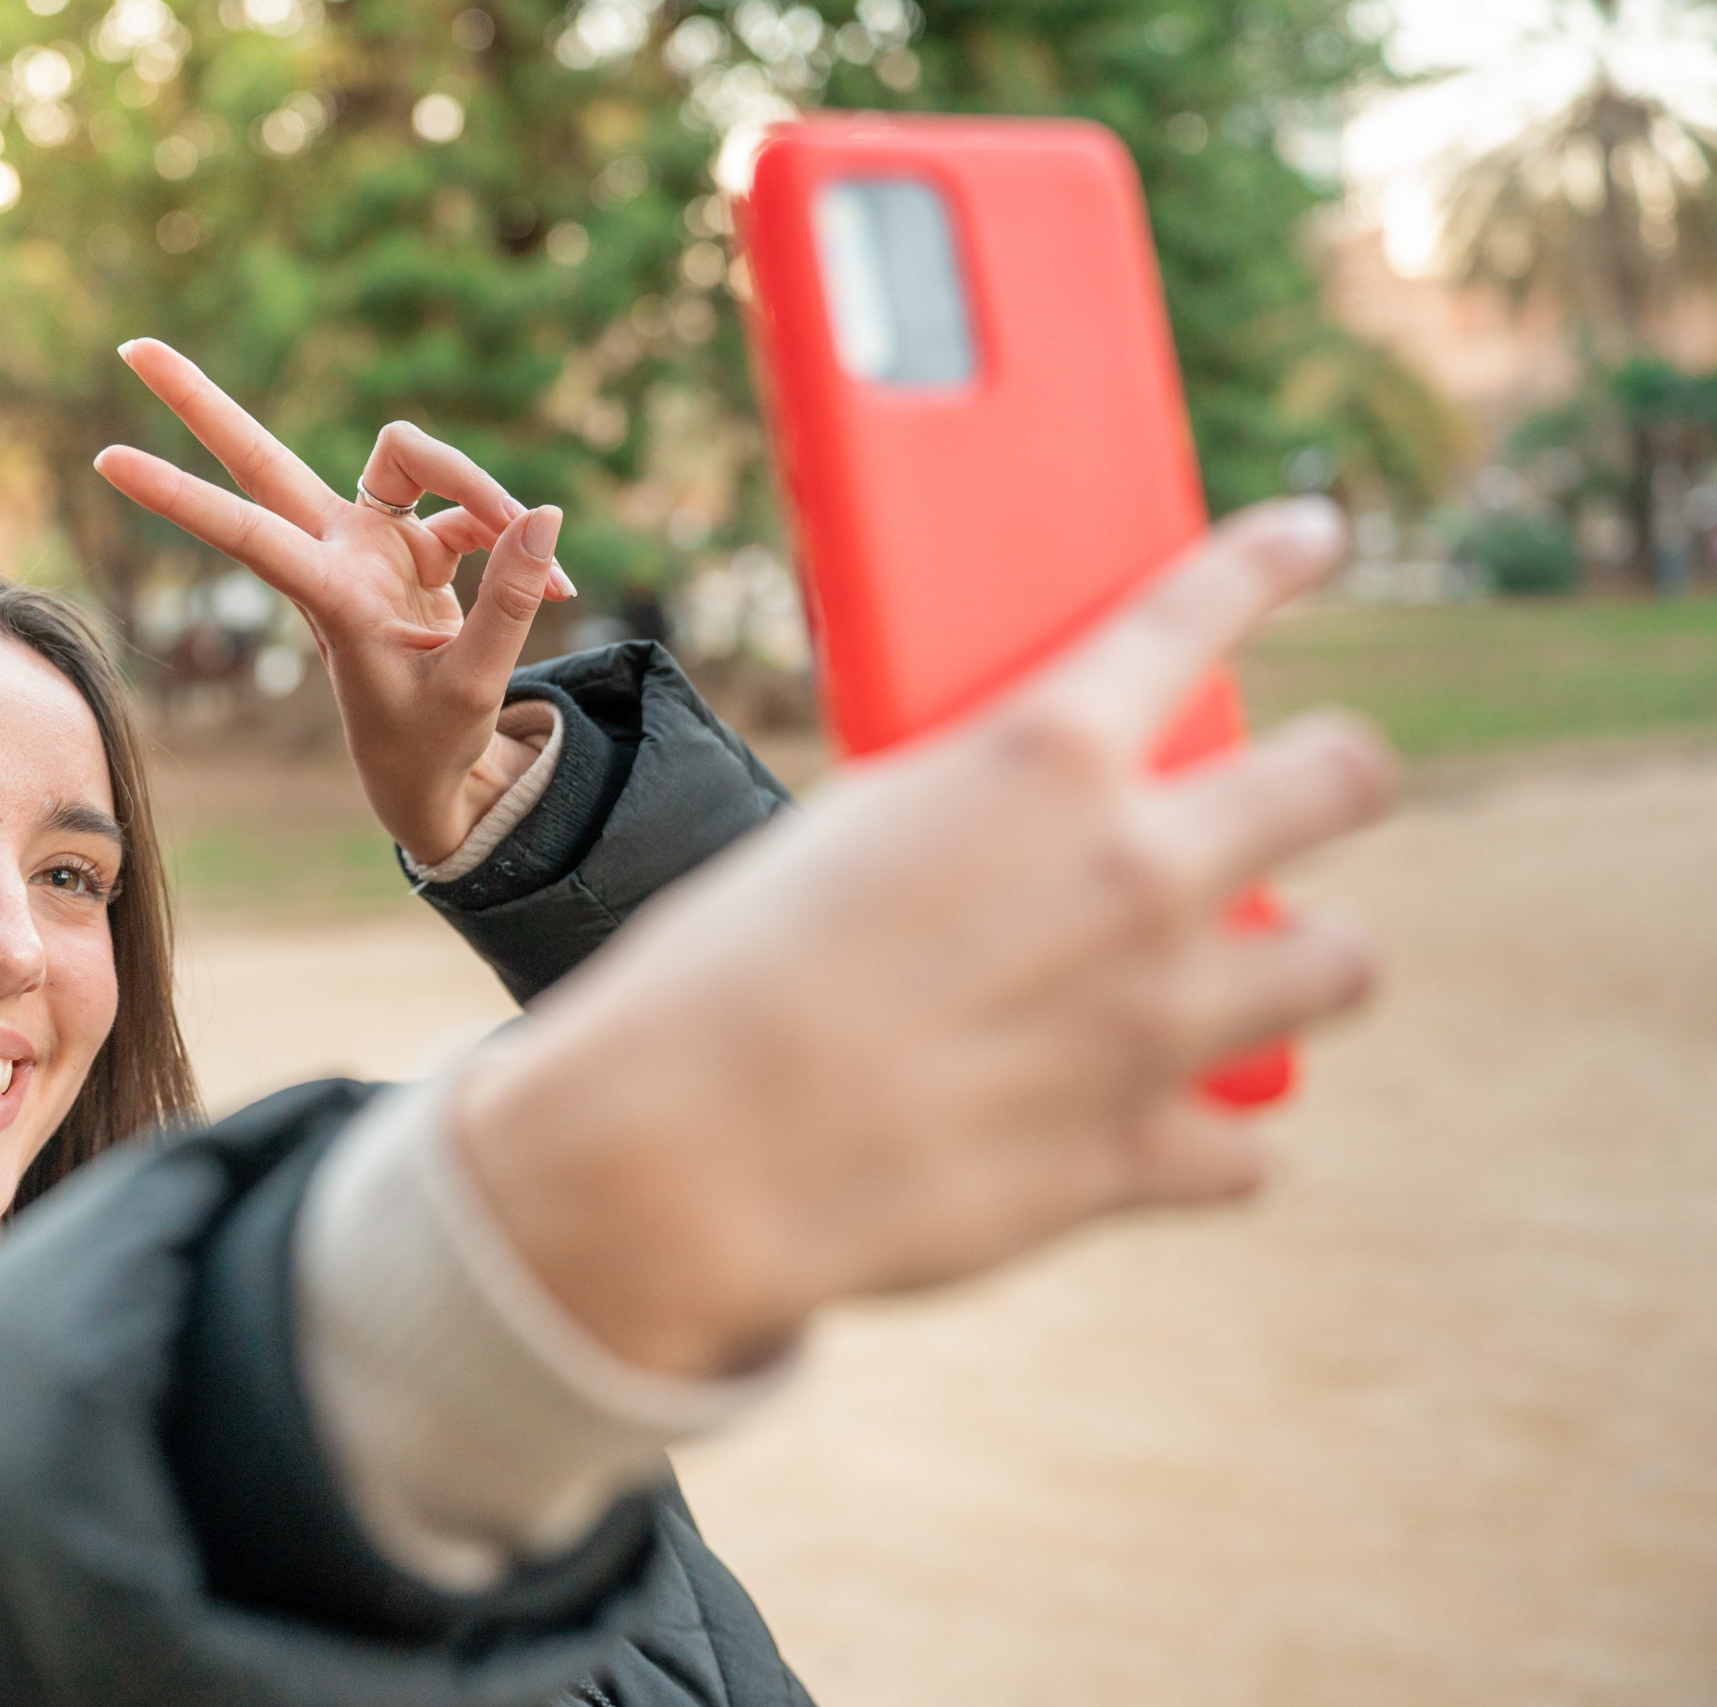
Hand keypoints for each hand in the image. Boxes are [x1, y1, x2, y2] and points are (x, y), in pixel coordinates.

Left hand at [94, 340, 575, 865]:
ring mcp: (373, 544)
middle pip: (262, 459)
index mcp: (329, 600)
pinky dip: (518, 541)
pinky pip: (472, 512)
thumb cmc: (429, 742)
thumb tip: (544, 516)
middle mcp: (337, 556)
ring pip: (410, 458)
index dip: (182, 495)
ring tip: (555, 580)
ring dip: (481, 489)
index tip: (105, 461)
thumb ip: (509, 601)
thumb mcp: (473, 685)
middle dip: (201, 403)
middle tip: (132, 348)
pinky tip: (564, 591)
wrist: (432, 772)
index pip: (248, 534)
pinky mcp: (415, 545)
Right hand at [449, 499, 1396, 1379]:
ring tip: (1268, 973)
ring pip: (1343, 964)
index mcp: (1042, 761)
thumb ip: (969, 813)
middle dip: (1341, 776)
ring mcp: (1156, 1019)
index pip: (1192, 612)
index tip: (1310, 537)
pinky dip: (1213, 1138)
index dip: (1265, 562)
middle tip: (1320, 793)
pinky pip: (1248, 1149)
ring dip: (1312, 960)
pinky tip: (1175, 1129)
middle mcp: (1135, 873)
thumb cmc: (723, 975)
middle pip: (1340, 781)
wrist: (689, 1154)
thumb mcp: (842, 832)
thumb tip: (1014, 837)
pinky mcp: (1139, 1154)